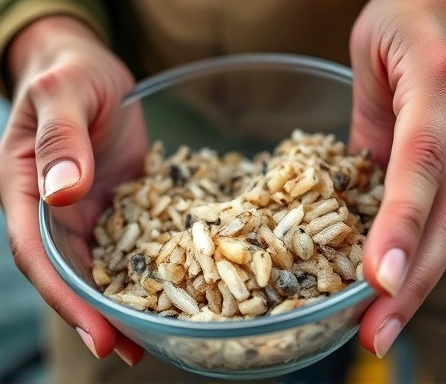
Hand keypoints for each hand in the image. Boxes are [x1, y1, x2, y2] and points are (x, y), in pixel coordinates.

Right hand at [0, 17, 147, 364]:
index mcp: (26, 191)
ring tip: (157, 333)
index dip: (67, 298)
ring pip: (103, 262)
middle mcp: (56, 209)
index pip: (40, 256)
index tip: (98, 333)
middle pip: (72, 272)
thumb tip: (62, 193)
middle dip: (98, 314)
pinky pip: (132, 238)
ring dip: (125, 299)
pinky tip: (174, 282)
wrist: (90, 69)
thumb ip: (60, 140)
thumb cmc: (69, 74)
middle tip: (131, 351)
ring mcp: (89, 208)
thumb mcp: (62, 95)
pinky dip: (146, 262)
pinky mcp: (120, 202)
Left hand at [349, 0, 445, 356]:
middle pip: (445, 214)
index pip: (418, 168)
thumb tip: (354, 187)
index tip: (379, 281)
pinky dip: (430, 250)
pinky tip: (406, 281)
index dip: (400, 226)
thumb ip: (365, 125)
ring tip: (384, 324)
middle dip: (412, 280)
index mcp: (437, 88)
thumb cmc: (410, 13)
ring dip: (422, 278)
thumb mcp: (369, 59)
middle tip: (375, 334)